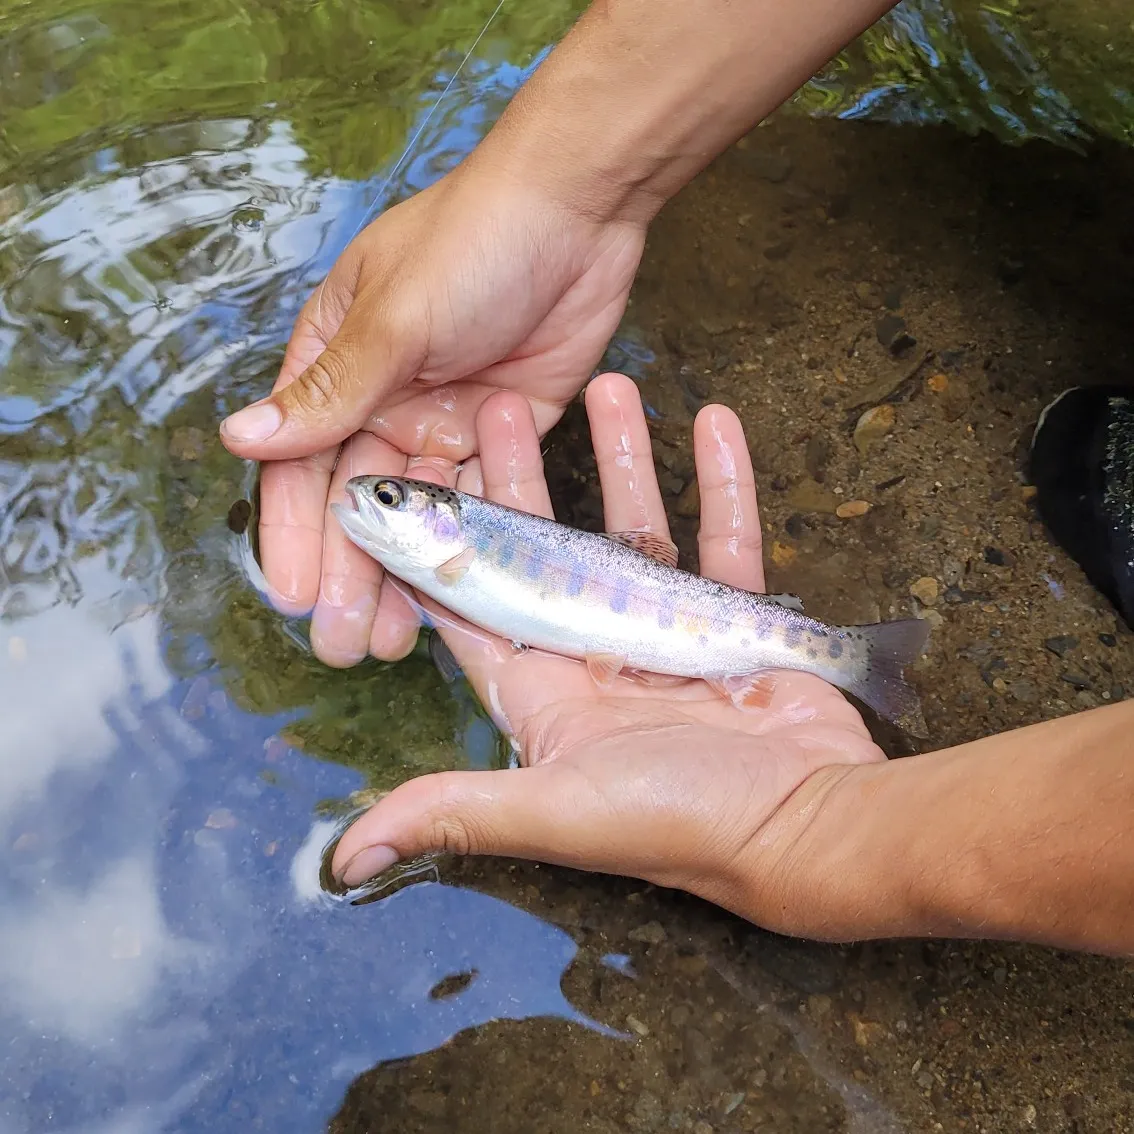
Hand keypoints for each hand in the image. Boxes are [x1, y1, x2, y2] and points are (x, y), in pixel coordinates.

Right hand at [218, 158, 644, 667]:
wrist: (580, 210)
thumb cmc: (474, 241)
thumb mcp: (395, 317)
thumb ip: (329, 390)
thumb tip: (237, 440)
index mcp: (337, 362)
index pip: (304, 463)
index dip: (297, 534)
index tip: (294, 595)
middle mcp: (384, 400)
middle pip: (359, 505)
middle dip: (348, 575)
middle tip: (341, 644)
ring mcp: (445, 421)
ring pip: (418, 518)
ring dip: (403, 579)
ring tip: (388, 642)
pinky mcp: (505, 434)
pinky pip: (479, 505)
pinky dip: (466, 551)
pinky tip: (453, 600)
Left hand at [329, 372, 884, 933]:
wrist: (806, 827)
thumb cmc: (675, 819)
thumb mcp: (554, 807)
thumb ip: (453, 811)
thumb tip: (344, 863)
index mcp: (545, 693)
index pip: (474, 605)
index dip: (443, 545)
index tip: (419, 478)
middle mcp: (597, 658)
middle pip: (548, 546)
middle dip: (522, 476)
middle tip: (500, 407)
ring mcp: (668, 636)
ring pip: (637, 527)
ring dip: (624, 457)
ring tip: (611, 386)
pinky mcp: (734, 624)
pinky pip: (725, 538)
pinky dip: (723, 482)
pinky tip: (715, 422)